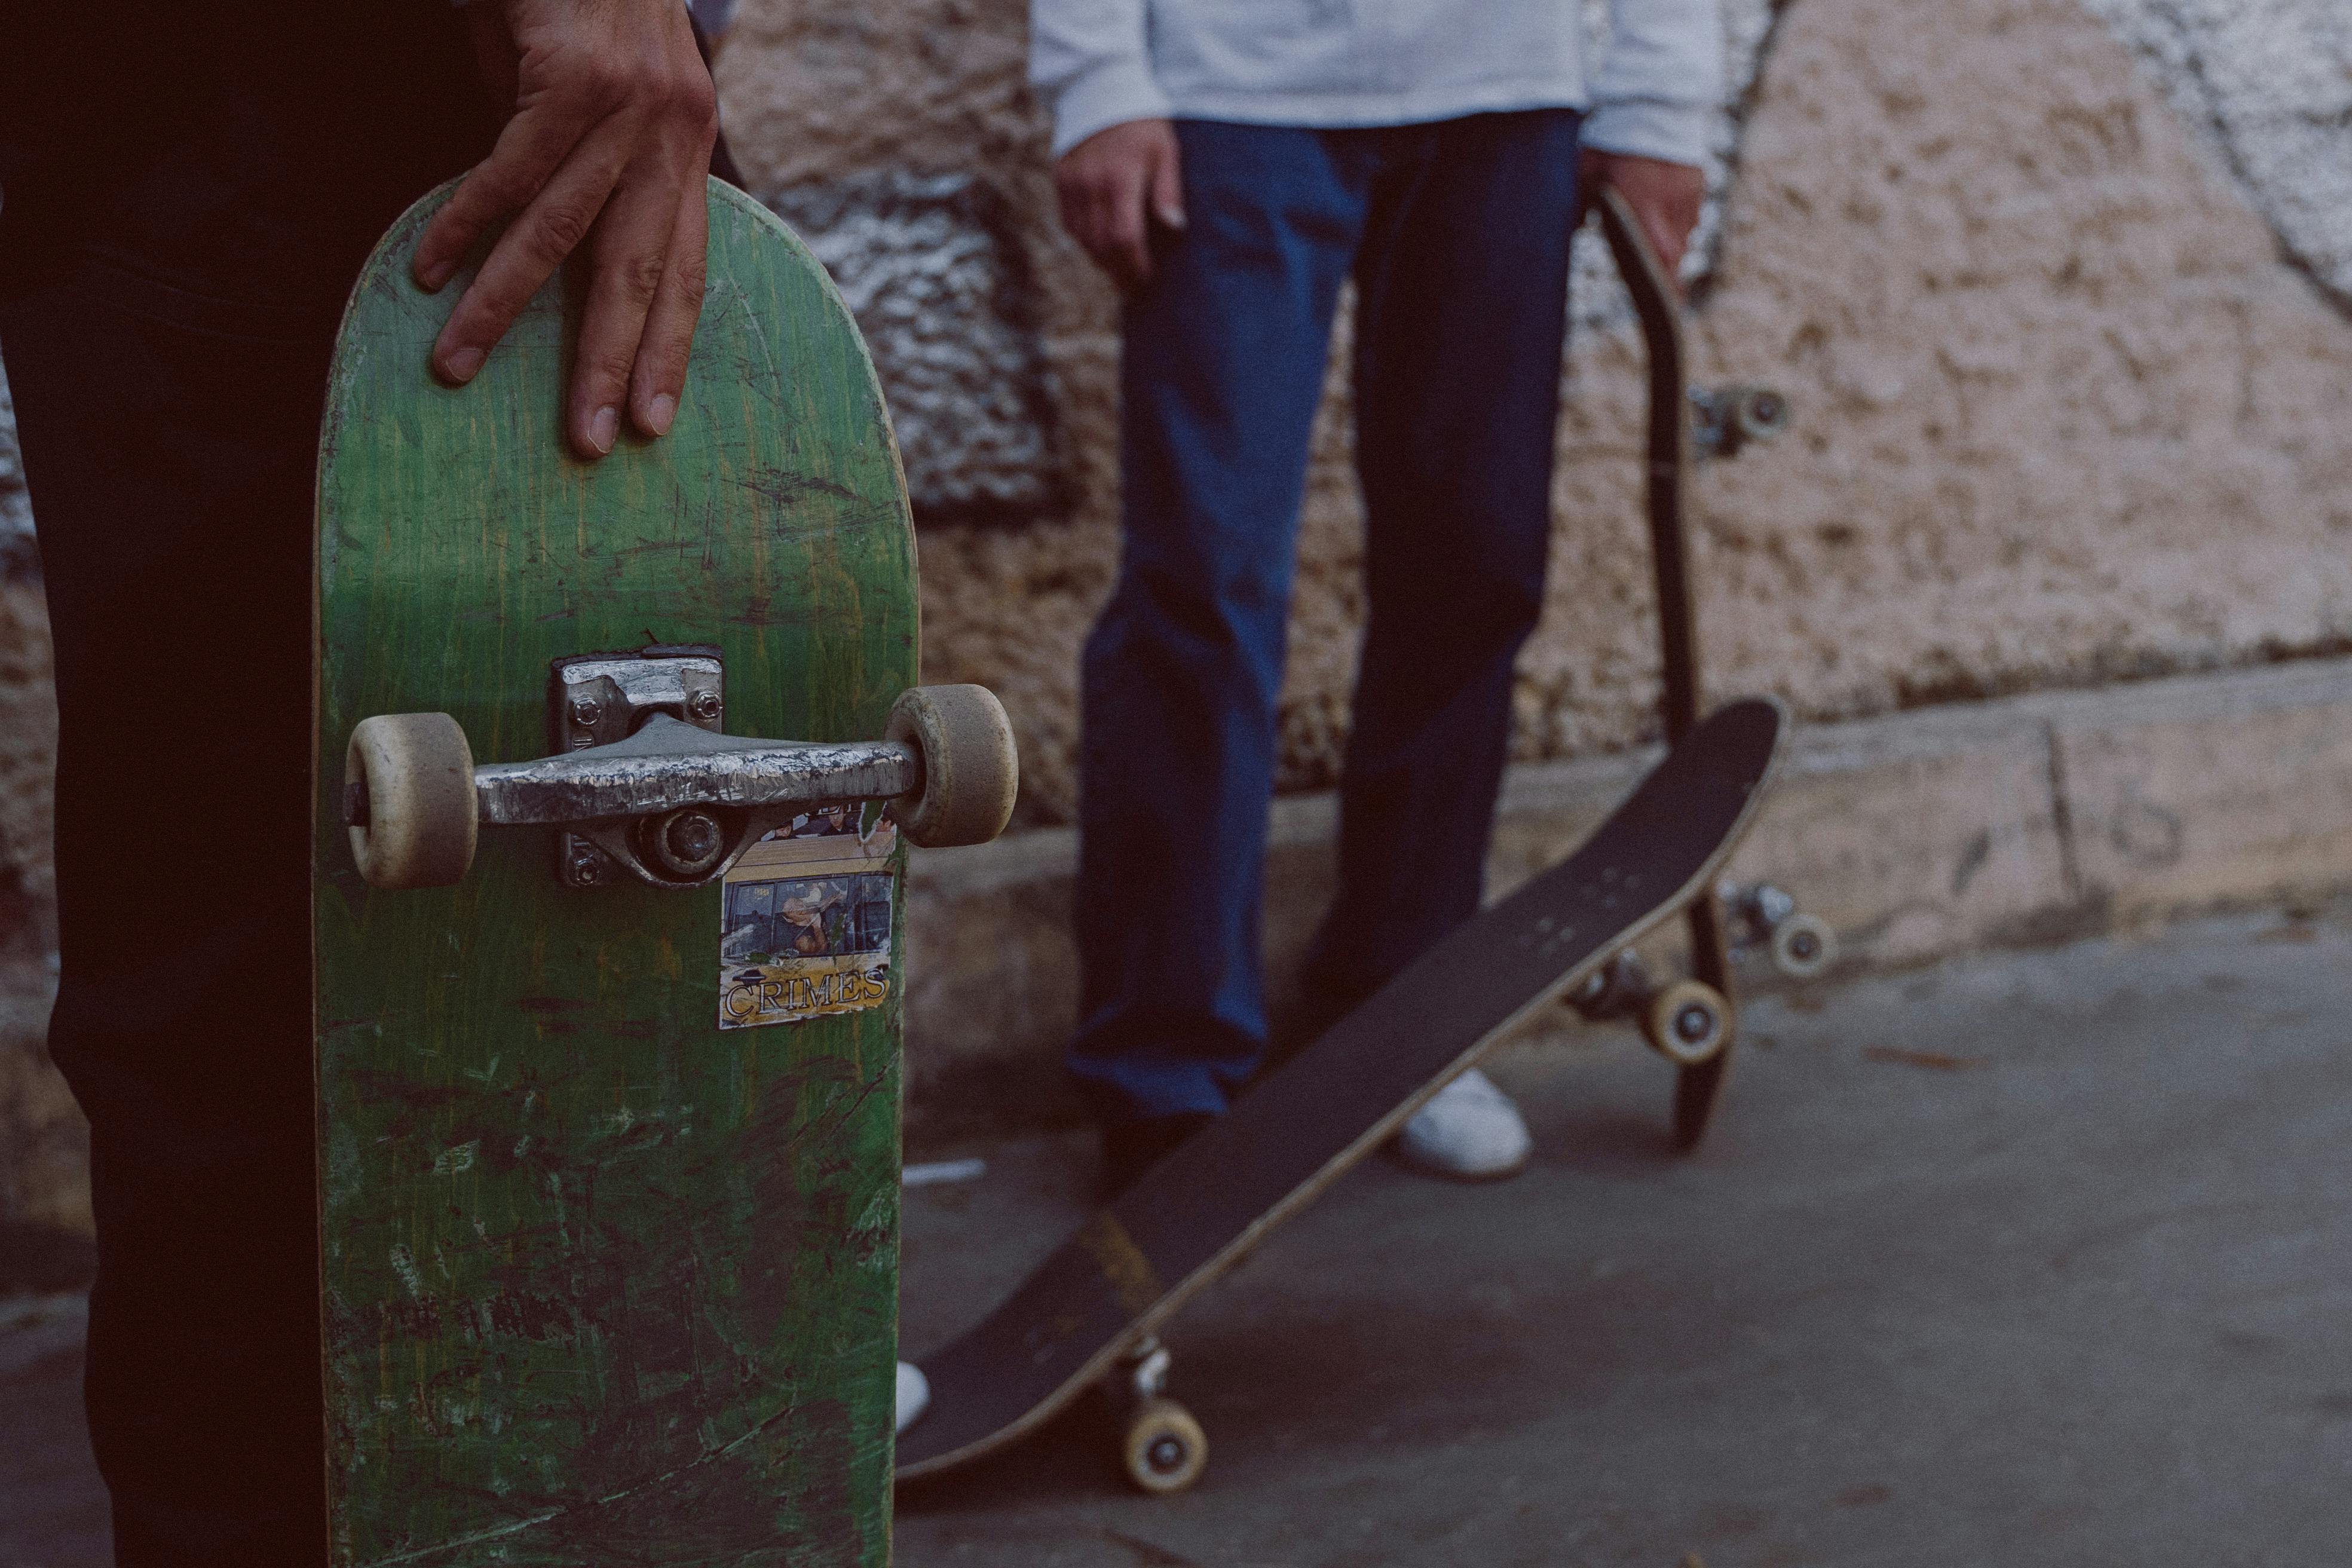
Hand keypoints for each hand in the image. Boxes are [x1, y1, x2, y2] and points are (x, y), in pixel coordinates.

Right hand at [413, 0, 719, 458]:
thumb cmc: (575, 4)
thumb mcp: (596, 92)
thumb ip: (586, 171)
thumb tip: (549, 256)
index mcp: (691, 144)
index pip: (688, 266)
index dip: (670, 347)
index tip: (651, 422)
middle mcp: (676, 130)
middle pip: (640, 269)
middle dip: (610, 360)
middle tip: (587, 441)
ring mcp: (630, 104)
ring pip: (563, 232)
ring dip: (504, 307)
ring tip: (458, 367)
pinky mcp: (575, 77)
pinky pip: (511, 171)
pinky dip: (464, 223)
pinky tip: (430, 269)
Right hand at [1053, 119, 1185, 291]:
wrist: (1100, 87)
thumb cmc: (1142, 121)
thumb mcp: (1165, 149)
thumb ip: (1169, 189)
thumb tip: (1175, 227)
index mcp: (1119, 179)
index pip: (1124, 238)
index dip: (1136, 266)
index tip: (1148, 281)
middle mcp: (1090, 185)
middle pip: (1101, 246)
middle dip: (1119, 272)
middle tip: (1135, 287)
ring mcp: (1071, 184)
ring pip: (1082, 239)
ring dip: (1101, 260)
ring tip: (1120, 271)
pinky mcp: (1060, 180)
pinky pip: (1069, 223)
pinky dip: (1084, 240)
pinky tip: (1100, 247)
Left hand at [1579, 149, 1704, 294]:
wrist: (1654, 101)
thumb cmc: (1614, 138)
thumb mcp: (1585, 172)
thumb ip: (1577, 205)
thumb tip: (1565, 232)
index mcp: (1644, 210)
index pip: (1662, 259)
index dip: (1668, 286)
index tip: (1671, 307)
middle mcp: (1671, 208)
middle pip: (1674, 252)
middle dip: (1666, 269)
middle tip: (1660, 285)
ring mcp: (1687, 196)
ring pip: (1682, 234)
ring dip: (1669, 242)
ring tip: (1653, 237)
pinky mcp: (1696, 183)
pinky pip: (1689, 213)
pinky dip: (1677, 220)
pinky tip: (1661, 211)